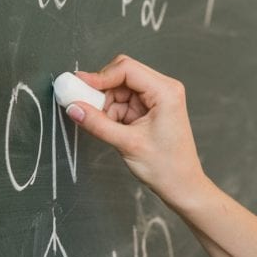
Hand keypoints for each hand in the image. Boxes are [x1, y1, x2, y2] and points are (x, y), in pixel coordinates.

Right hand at [66, 55, 208, 204]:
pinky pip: (123, 103)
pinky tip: (112, 128)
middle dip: (102, 92)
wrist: (182, 186)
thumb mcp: (128, 144)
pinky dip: (112, 113)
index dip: (99, 76)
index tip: (78, 86)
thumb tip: (74, 108)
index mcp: (166, 92)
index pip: (126, 69)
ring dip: (105, 105)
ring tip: (104, 126)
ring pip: (119, 90)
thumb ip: (98, 124)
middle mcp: (163, 90)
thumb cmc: (168, 167)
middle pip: (122, 75)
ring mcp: (156, 99)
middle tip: (83, 106)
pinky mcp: (149, 110)